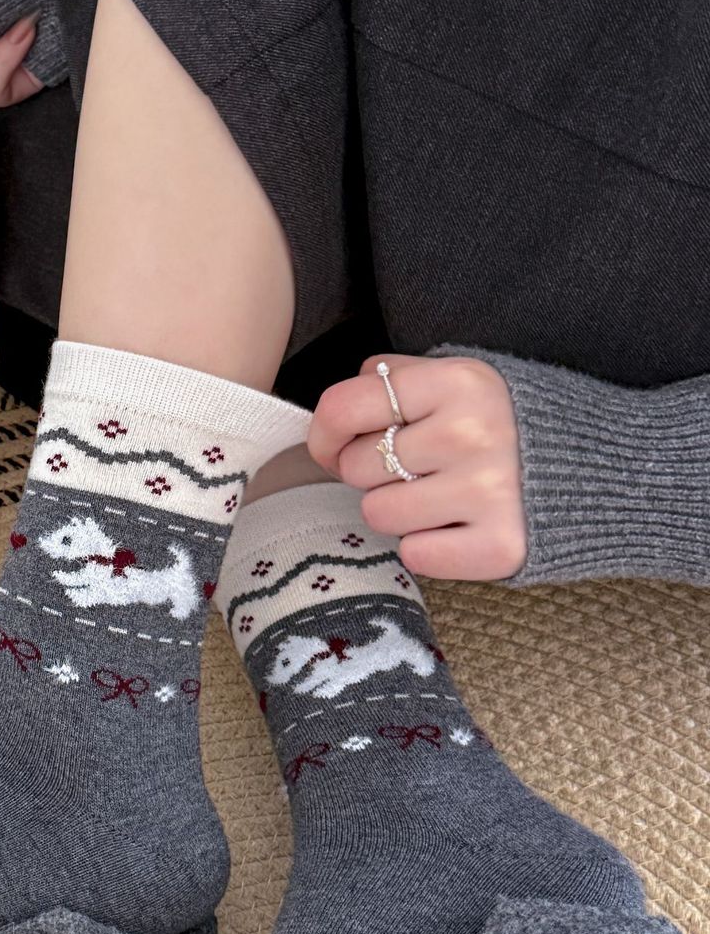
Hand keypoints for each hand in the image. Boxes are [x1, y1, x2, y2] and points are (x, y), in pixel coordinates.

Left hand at [306, 353, 527, 580]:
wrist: (608, 472)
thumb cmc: (512, 424)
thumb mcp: (464, 378)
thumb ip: (399, 380)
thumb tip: (337, 411)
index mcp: (458, 381)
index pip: (344, 407)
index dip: (324, 432)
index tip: (332, 444)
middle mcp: (471, 433)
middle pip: (356, 466)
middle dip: (373, 471)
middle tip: (416, 469)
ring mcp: (488, 492)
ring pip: (378, 513)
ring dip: (399, 510)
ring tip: (441, 496)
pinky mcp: (501, 546)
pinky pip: (415, 554)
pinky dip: (430, 547)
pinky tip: (461, 527)